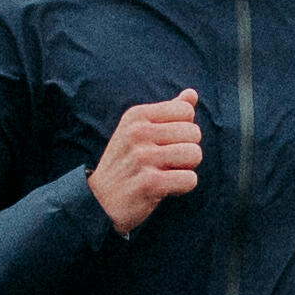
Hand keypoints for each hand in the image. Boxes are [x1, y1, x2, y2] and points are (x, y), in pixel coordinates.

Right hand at [89, 95, 202, 230]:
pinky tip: (164, 189)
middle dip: (187, 150)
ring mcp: (142, 157)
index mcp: (136, 115)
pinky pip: (190, 179)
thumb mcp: (138, 131)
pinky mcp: (149, 183)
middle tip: (166, 162)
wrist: (99, 201)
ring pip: (195, 154)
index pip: (186, 111)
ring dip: (186, 168)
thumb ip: (168, 111)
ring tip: (166, 173)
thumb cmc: (126, 163)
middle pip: (194, 133)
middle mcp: (138, 133)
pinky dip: (183, 187)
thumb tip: (192, 93)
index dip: (183, 130)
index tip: (165, 143)